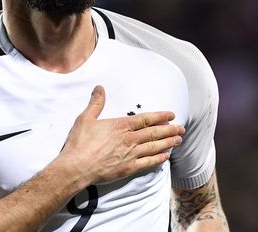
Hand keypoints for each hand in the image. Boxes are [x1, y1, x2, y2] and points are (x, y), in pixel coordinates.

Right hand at [59, 85, 184, 184]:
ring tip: (178, 140)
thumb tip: (99, 88)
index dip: (160, 116)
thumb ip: (96, 103)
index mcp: (121, 126)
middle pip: (154, 133)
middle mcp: (129, 139)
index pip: (146, 119)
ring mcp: (130, 154)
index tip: (171, 115)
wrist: (77, 167)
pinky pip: (148, 163)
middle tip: (181, 129)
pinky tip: (166, 157)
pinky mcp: (128, 168)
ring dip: (168, 143)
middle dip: (170, 130)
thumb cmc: (79, 143)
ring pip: (154, 147)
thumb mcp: (85, 118)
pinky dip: (159, 159)